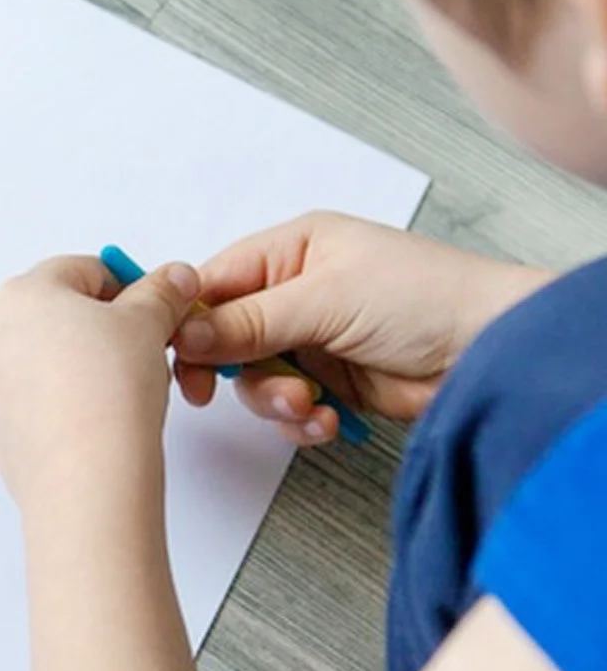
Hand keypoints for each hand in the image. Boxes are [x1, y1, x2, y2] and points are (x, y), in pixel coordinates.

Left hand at [0, 255, 201, 506]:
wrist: (84, 477)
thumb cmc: (106, 394)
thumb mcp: (148, 324)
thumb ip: (161, 292)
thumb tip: (173, 279)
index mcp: (23, 292)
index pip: (86, 271)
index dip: (131, 290)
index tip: (157, 313)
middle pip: (61, 313)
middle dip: (106, 328)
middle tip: (144, 352)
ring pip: (48, 356)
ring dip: (86, 363)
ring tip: (124, 389)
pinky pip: (37, 395)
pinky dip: (65, 397)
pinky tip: (98, 417)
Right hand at [173, 213, 552, 445]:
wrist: (493, 352)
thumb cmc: (425, 297)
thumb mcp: (324, 299)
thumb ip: (248, 320)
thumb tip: (185, 334)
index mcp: (292, 250)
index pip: (213, 283)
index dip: (189, 321)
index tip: (177, 355)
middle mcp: (296, 292)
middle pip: (225, 337)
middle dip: (233, 369)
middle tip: (216, 391)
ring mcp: (313, 339)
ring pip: (254, 379)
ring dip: (273, 399)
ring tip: (309, 404)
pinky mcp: (331, 382)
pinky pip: (287, 407)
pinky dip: (300, 420)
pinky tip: (327, 419)